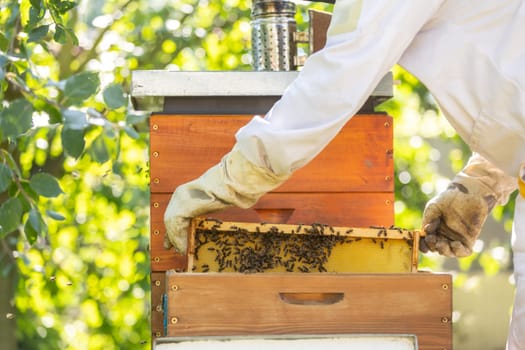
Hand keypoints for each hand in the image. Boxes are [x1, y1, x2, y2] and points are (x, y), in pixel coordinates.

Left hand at [164, 145, 288, 253]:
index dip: (172, 225)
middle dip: (170, 234)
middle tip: (170, 247)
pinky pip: (176, 227)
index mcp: (185, 191)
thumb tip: (207, 213)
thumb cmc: (225, 188)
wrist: (228, 183)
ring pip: (171, 224)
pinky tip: (183, 247)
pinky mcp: (183, 206)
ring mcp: (180, 200)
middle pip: (170, 218)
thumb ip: (204, 205)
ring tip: (181, 250)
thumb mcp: (211, 197)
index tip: (171, 237)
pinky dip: (179, 238)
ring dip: (176, 239)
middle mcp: (179, 195)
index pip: (175, 211)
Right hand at [420, 180, 495, 256]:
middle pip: (436, 248)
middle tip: (432, 239)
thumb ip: (428, 218)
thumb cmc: (449, 199)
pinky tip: (455, 243)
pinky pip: (463, 251)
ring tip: (441, 244)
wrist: (468, 193)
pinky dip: (458, 251)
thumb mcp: (434, 207)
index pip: (426, 242)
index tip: (422, 243)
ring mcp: (456, 238)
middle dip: (432, 246)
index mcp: (434, 229)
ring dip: (444, 251)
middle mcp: (444, 236)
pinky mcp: (468, 240)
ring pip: (448, 252)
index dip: (422, 245)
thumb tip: (425, 231)